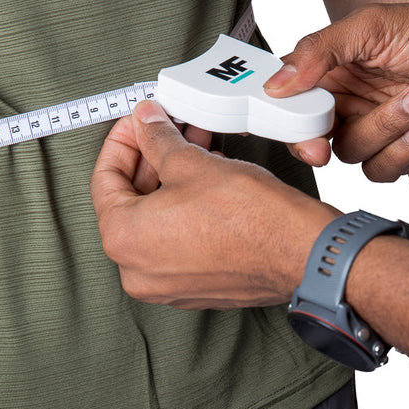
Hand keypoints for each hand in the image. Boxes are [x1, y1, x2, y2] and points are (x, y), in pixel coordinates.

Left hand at [90, 100, 336, 308]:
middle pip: (130, 201)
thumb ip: (157, 139)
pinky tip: (205, 179)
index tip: (137, 121)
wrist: (304, 254)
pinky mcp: (197, 287)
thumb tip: (145, 123)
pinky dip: (185, 210)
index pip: (104, 179)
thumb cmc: (252, 218)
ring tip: (194, 146)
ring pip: (156, 221)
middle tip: (167, 128)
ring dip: (171, 181)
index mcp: (123, 240)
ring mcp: (167, 285)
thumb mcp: (192, 162)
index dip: (122, 141)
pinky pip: (178, 241)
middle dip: (150, 158)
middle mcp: (137, 271)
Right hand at [266, 0, 408, 180]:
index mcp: (333, 68)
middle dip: (311, 140)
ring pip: (347, 153)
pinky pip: (380, 170)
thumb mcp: (374, 25)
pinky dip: (404, 148)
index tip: (254, 121)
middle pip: (305, 134)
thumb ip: (320, 51)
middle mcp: (347, 101)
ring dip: (385, 128)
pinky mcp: (401, 158)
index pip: (285, 94)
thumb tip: (275, 84)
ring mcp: (373, 131)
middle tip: (318, 143)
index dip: (267, 110)